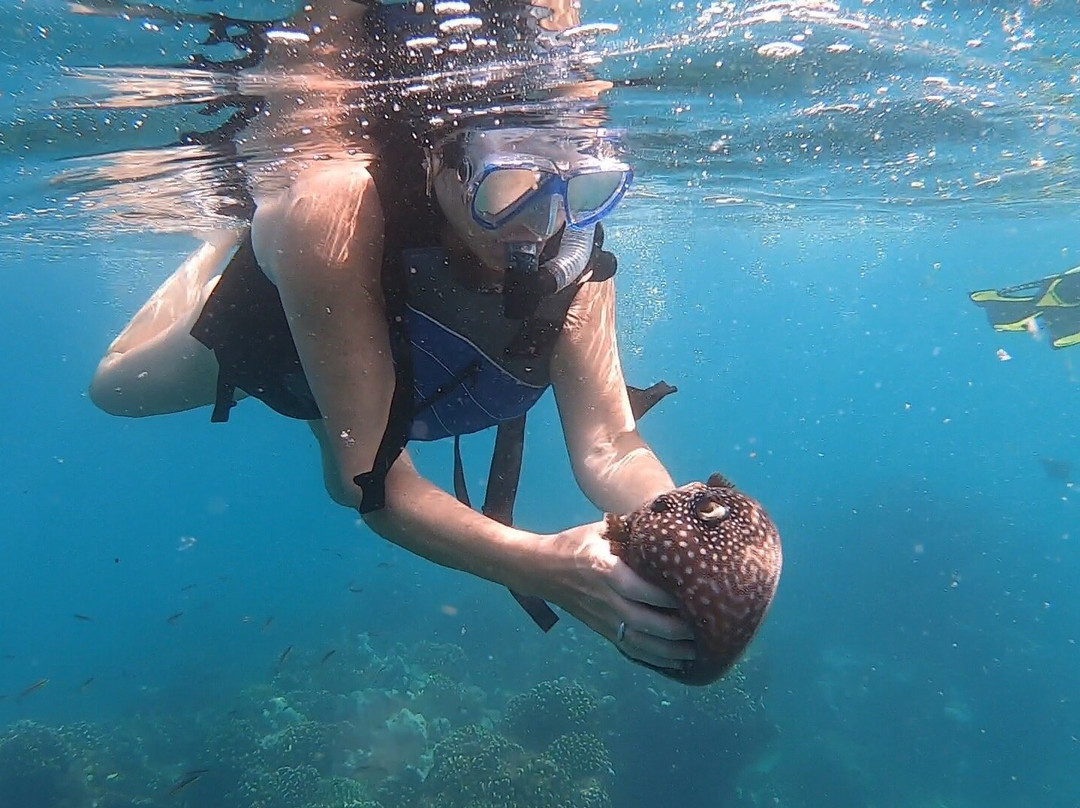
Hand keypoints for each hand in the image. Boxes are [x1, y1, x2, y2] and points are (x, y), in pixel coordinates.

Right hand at [531, 521, 696, 671]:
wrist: (542, 569)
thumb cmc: (578, 544)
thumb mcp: (602, 530)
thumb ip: (633, 528)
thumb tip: (670, 516)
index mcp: (606, 570)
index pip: (641, 589)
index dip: (668, 597)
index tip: (695, 596)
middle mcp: (604, 599)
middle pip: (642, 621)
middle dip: (675, 630)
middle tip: (704, 629)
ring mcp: (602, 618)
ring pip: (638, 642)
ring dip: (668, 651)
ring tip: (696, 652)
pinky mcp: (602, 630)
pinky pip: (629, 650)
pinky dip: (653, 659)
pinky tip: (675, 663)